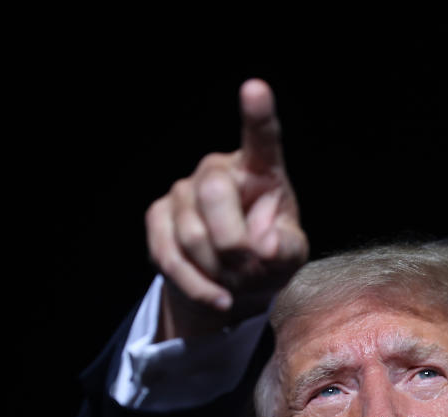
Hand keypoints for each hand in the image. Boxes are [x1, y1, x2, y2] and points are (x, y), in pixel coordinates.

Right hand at [145, 79, 307, 339]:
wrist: (234, 281)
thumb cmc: (268, 255)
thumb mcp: (290, 255)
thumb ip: (287, 249)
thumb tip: (265, 246)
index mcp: (260, 170)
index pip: (261, 139)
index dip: (257, 115)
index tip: (255, 87)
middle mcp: (217, 170)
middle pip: (213, 194)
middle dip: (233, 243)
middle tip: (251, 270)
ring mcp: (182, 192)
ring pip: (192, 235)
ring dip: (219, 273)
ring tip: (237, 283)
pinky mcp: (158, 218)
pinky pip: (170, 256)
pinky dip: (197, 286)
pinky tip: (218, 297)